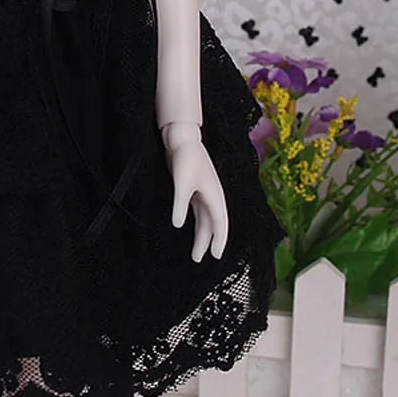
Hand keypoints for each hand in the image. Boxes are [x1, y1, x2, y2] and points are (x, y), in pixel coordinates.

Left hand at [161, 121, 228, 262]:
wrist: (182, 137)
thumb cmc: (185, 157)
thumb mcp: (181, 182)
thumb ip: (180, 204)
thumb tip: (178, 224)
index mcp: (214, 194)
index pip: (219, 223)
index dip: (219, 240)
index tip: (216, 255)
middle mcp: (212, 195)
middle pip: (212, 224)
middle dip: (207, 242)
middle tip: (200, 259)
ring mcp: (203, 192)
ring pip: (205, 220)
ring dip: (201, 235)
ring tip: (196, 252)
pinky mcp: (194, 189)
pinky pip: (199, 212)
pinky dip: (197, 224)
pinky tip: (191, 230)